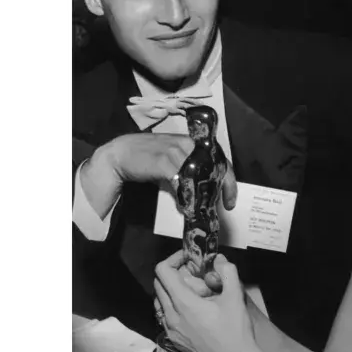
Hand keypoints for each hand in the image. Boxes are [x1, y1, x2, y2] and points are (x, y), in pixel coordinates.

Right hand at [80, 133, 237, 216]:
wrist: (120, 155)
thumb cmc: (147, 158)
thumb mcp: (173, 161)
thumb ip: (189, 171)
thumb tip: (202, 192)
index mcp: (191, 143)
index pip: (219, 159)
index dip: (229, 179)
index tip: (231, 200)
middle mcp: (187, 144)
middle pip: (214, 166)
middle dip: (222, 188)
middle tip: (225, 205)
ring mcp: (175, 151)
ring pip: (199, 175)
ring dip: (202, 194)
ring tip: (202, 208)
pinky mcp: (163, 161)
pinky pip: (181, 180)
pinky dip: (185, 194)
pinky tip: (185, 206)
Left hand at [154, 252, 264, 351]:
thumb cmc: (236, 331)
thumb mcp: (236, 297)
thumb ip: (228, 272)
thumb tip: (219, 260)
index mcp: (183, 303)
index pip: (162, 271)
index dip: (173, 258)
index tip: (189, 258)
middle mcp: (171, 317)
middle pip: (159, 285)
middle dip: (173, 273)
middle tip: (192, 272)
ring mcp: (171, 331)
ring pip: (159, 302)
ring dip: (170, 291)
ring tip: (191, 291)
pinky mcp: (174, 342)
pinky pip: (164, 317)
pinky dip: (172, 307)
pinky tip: (191, 310)